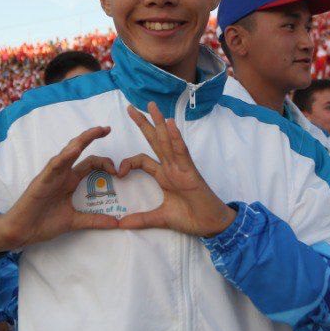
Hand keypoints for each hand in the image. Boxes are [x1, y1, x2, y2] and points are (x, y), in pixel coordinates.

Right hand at [0, 127, 120, 254]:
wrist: (21, 232)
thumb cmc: (43, 223)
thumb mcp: (75, 222)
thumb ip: (95, 220)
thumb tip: (116, 223)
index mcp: (70, 180)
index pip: (90, 163)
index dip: (105, 162)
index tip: (118, 171)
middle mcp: (62, 174)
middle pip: (79, 150)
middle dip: (92, 137)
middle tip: (107, 128)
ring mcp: (51, 175)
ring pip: (67, 152)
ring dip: (81, 141)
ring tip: (95, 131)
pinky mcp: (41, 180)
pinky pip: (53, 166)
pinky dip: (63, 157)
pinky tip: (74, 150)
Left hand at [116, 103, 235, 236]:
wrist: (211, 224)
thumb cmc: (191, 218)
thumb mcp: (160, 219)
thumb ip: (141, 219)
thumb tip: (121, 224)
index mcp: (164, 175)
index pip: (142, 160)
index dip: (128, 162)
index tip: (118, 172)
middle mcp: (171, 167)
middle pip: (155, 141)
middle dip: (143, 124)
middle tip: (130, 107)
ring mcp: (181, 167)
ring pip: (168, 141)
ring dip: (160, 122)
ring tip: (152, 105)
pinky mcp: (191, 172)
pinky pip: (182, 151)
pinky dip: (176, 137)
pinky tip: (170, 124)